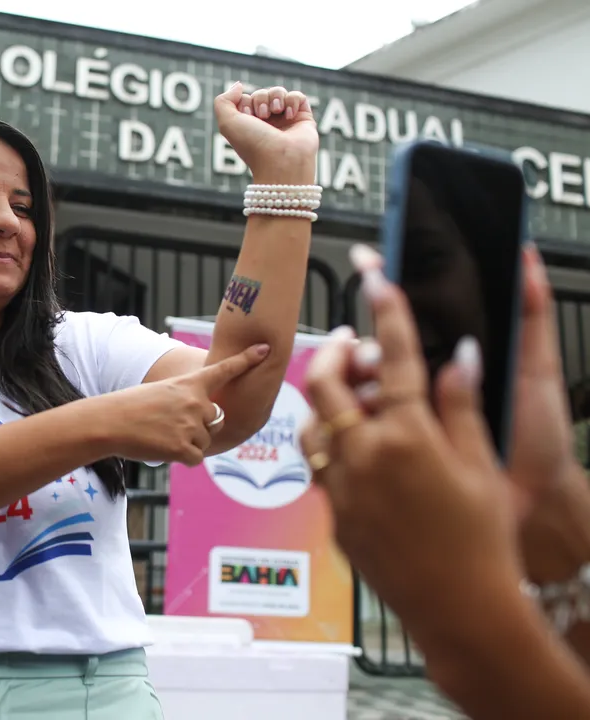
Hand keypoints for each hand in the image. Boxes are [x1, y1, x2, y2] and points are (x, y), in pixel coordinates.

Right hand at [106, 344, 270, 465]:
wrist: (109, 422)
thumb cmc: (129, 407)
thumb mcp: (160, 393)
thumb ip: (184, 401)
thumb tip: (200, 422)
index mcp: (189, 384)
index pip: (224, 370)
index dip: (246, 360)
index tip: (265, 350)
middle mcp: (195, 402)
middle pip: (216, 420)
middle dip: (200, 427)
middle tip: (171, 426)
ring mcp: (191, 425)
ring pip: (205, 441)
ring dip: (188, 444)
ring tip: (161, 436)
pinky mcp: (184, 448)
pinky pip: (195, 459)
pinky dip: (182, 458)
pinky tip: (162, 449)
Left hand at [214, 83, 318, 183]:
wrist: (281, 161)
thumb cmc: (253, 144)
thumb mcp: (227, 123)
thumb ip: (223, 101)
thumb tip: (238, 86)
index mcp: (248, 126)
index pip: (246, 98)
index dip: (245, 102)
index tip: (246, 115)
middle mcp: (266, 123)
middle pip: (262, 93)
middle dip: (260, 98)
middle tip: (262, 115)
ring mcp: (285, 120)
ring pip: (279, 91)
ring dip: (276, 96)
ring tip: (276, 111)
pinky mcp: (303, 118)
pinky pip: (298, 96)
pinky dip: (293, 100)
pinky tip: (290, 115)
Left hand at [299, 259, 522, 641]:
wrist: (459, 607)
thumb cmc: (482, 540)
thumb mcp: (482, 465)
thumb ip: (461, 405)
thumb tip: (459, 354)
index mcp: (408, 437)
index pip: (396, 358)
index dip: (387, 311)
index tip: (376, 277)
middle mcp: (363, 457)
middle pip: (326, 383)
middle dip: (336, 352)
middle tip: (353, 340)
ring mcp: (341, 487)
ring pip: (309, 423)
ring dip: (325, 399)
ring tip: (351, 391)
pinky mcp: (332, 513)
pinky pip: (316, 464)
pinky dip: (327, 442)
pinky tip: (351, 441)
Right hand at [348, 243, 574, 515]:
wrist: (536, 502)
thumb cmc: (538, 436)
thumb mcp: (538, 369)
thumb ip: (531, 314)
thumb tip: (525, 254)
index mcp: (452, 358)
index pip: (413, 315)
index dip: (388, 285)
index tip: (368, 263)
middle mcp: (422, 382)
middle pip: (376, 347)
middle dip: (364, 341)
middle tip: (370, 349)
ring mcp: (403, 415)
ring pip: (359, 382)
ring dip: (357, 374)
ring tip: (369, 377)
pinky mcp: (392, 447)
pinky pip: (358, 424)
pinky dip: (352, 412)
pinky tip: (362, 408)